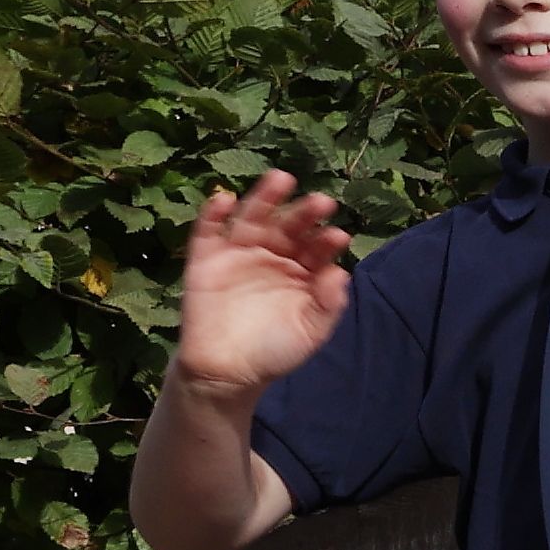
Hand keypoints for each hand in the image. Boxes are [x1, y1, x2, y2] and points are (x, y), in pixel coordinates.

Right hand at [168, 171, 355, 397]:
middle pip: (288, 225)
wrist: (228, 370)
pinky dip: (213, 213)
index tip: (338, 236)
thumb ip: (328, 305)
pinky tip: (225, 199)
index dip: (327, 241)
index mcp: (302, 269)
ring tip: (281, 179)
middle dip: (304, 213)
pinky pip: (208, 230)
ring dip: (265, 198)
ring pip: (252, 218)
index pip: (317, 248)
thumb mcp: (310, 332)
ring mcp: (239, 251)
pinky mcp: (206, 257)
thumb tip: (342, 273)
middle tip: (321, 202)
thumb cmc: (275, 349)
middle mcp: (273, 253)